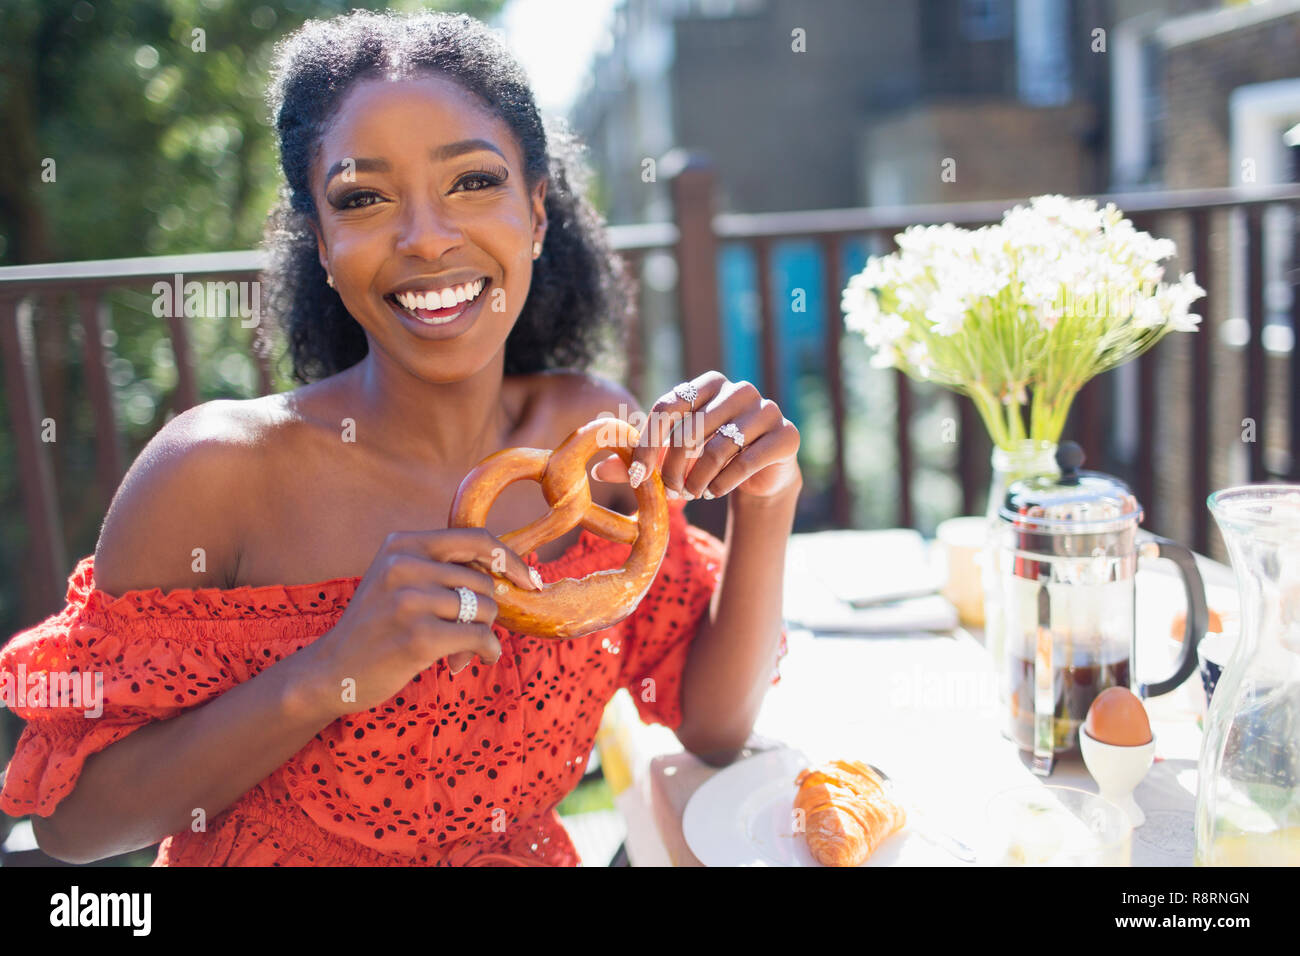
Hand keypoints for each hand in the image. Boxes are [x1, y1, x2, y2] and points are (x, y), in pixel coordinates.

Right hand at [306, 528, 539, 715]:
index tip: (530, 580)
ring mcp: (409, 600)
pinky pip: (479, 637)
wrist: (331, 671)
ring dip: (482, 634)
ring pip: (484, 609)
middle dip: (484, 612)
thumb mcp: (399, 580)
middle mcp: (404, 564)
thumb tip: (509, 574)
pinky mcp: (417, 637)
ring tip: (459, 650)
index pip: (476, 539)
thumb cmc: (377, 627)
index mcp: (403, 543)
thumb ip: (443, 569)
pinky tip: (468, 662)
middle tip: (466, 635)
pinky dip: (486, 651)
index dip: (509, 560)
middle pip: (483, 582)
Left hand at [591, 372, 800, 501]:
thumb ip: (638, 459)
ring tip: (695, 493)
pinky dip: (722, 484)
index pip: (667, 407)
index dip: (648, 444)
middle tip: (671, 492)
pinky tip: (716, 491)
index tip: (636, 477)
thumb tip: (598, 472)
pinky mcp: (785, 436)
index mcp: (707, 384)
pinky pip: (744, 463)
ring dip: (698, 481)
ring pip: (716, 449)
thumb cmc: (710, 456)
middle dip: (673, 470)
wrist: (762, 472)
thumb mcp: (672, 456)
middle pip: (689, 431)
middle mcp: (739, 389)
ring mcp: (766, 410)